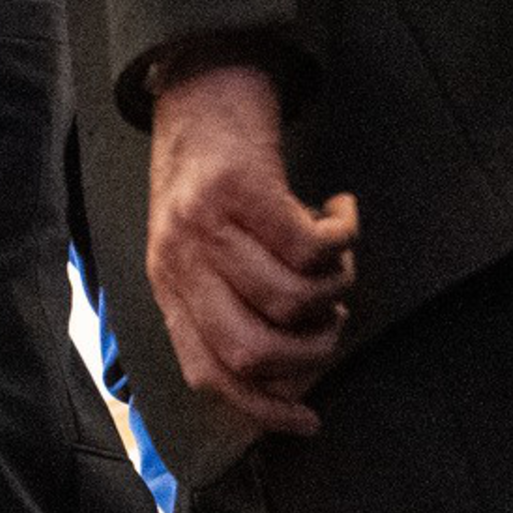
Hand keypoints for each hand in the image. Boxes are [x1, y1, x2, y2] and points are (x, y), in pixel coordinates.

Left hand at [145, 62, 358, 437]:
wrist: (200, 90)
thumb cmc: (211, 179)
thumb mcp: (198, 250)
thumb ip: (225, 306)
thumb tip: (284, 380)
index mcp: (168, 287)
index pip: (208, 373)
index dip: (261, 409)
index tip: (309, 421)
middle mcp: (180, 262)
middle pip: (251, 349)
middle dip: (310, 353)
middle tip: (334, 323)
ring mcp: (208, 225)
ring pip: (291, 298)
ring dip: (334, 290)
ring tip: (337, 262)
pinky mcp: (244, 187)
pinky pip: (312, 246)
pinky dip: (344, 239)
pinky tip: (342, 214)